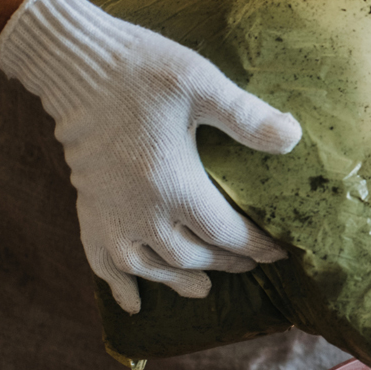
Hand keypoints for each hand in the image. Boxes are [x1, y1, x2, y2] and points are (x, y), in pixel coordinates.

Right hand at [0, 0, 301, 312]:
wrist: (75, 66)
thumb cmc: (143, 71)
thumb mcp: (202, 85)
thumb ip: (248, 117)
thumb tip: (295, 137)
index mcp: (174, 186)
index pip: (226, 234)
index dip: (257, 247)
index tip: (279, 252)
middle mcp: (140, 212)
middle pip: (191, 257)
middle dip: (225, 263)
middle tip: (250, 264)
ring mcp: (110, 216)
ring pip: (150, 268)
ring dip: (179, 281)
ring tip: (204, 289)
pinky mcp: (88, 209)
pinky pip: (101, 262)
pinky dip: (119, 285)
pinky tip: (133, 303)